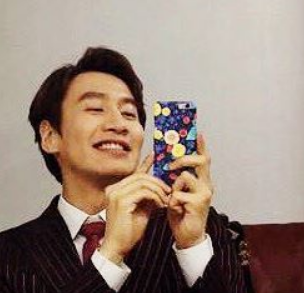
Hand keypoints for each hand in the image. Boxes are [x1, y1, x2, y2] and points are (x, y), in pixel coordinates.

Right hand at [99, 154, 170, 262]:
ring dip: (158, 190)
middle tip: (169, 192)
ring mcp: (115, 194)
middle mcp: (113, 189)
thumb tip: (158, 187)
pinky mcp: (121, 201)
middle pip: (140, 176)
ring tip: (166, 200)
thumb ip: (146, 196)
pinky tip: (160, 204)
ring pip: (143, 182)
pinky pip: (143, 192)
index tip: (154, 156)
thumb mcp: (141, 209)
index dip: (144, 164)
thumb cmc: (128, 231)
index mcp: (115, 189)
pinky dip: (155, 197)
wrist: (118, 246)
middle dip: (158, 182)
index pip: (133, 174)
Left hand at [167, 132, 213, 248]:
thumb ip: (173, 178)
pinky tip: (175, 210)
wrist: (186, 236)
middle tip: (170, 166)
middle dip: (183, 158)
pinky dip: (171, 201)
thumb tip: (163, 161)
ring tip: (173, 199)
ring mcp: (205, 194)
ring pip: (185, 176)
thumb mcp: (175, 191)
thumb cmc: (180, 213)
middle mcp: (207, 185)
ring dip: (173, 186)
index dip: (201, 146)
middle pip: (200, 160)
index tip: (198, 133)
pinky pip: (178, 193)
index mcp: (201, 181)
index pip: (203, 159)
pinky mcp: (199, 203)